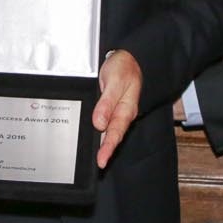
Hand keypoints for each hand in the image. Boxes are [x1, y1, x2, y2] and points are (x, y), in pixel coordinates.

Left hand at [92, 49, 142, 169]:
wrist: (129, 57)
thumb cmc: (125, 67)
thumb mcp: (115, 82)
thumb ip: (106, 102)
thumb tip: (99, 122)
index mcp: (126, 109)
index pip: (115, 132)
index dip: (108, 148)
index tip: (102, 160)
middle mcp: (122, 113)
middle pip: (113, 136)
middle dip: (107, 151)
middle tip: (100, 165)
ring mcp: (116, 111)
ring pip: (109, 131)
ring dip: (103, 144)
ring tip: (98, 159)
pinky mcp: (110, 107)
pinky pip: (105, 123)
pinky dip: (99, 132)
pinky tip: (93, 138)